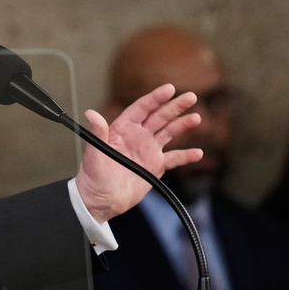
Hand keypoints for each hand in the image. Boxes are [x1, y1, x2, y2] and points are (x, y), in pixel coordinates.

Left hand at [75, 84, 202, 222]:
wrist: (100, 200)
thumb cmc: (93, 176)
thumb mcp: (93, 154)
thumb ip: (97, 133)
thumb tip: (91, 113)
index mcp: (123, 129)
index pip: (142, 109)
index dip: (155, 98)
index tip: (169, 89)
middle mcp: (138, 136)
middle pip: (160, 117)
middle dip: (175, 107)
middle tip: (190, 97)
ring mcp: (148, 150)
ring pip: (169, 133)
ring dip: (183, 125)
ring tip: (196, 118)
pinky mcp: (155, 167)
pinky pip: (174, 158)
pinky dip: (186, 156)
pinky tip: (197, 153)